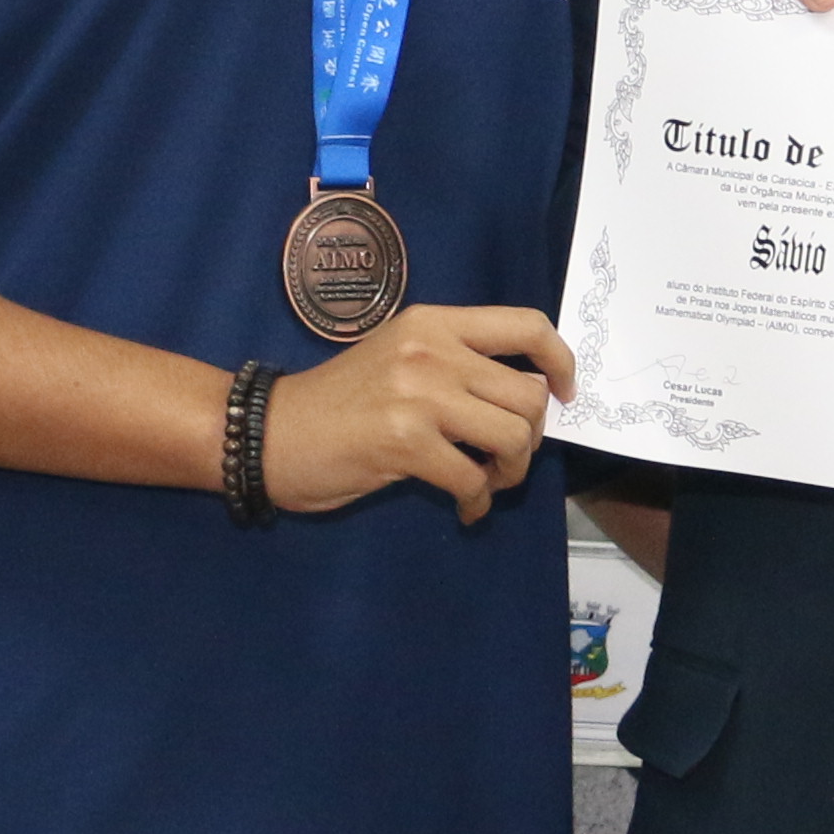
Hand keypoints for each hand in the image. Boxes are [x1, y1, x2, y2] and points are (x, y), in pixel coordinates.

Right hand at [263, 302, 577, 523]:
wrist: (268, 433)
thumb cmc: (337, 402)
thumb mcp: (399, 359)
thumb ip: (455, 366)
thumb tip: (524, 398)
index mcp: (434, 323)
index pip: (527, 325)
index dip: (560, 361)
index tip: (565, 393)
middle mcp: (432, 349)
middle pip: (529, 394)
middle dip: (530, 438)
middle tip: (504, 459)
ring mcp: (419, 393)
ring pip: (513, 436)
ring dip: (509, 472)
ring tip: (484, 484)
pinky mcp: (405, 441)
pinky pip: (473, 479)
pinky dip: (477, 504)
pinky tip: (462, 510)